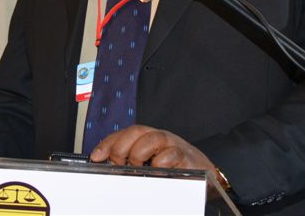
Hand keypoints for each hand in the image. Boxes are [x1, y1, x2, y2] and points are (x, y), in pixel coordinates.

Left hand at [89, 125, 224, 197]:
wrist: (208, 174)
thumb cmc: (176, 169)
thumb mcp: (151, 165)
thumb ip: (132, 164)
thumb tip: (107, 168)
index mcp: (148, 138)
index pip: (125, 133)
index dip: (108, 142)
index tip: (96, 157)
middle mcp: (160, 138)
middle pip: (136, 132)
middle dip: (122, 148)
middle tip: (118, 164)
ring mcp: (173, 145)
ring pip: (152, 138)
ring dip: (139, 152)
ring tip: (137, 167)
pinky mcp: (187, 158)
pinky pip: (172, 154)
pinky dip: (161, 162)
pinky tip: (157, 172)